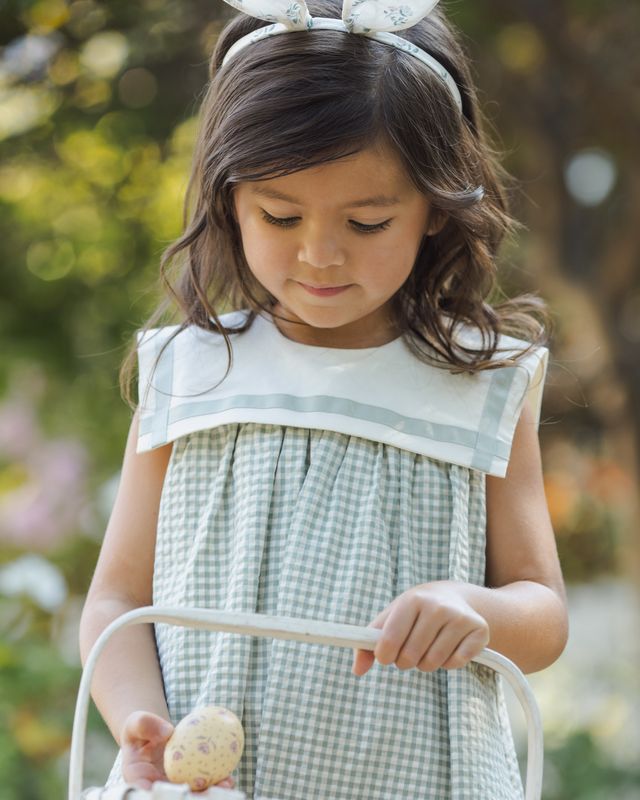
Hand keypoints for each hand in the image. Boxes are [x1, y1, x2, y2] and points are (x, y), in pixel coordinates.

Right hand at [120, 711, 235, 790]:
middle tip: (213, 790)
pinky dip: (214, 785)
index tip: (182, 789)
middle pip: (174, 799)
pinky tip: (228, 779)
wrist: (150, 735)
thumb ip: (144, 724)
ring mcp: (172, 789)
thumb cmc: (140, 729)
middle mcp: (155, 790)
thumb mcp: (136, 722)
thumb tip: (167, 732)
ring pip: (191, 797)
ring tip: (226, 784)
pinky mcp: (186, 784)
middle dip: (194, 799)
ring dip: (209, 795)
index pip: (148, 794)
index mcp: (138, 782)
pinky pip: (201, 787)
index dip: (164, 796)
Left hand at [351, 581, 489, 676]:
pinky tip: (449, 646)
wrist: (457, 598)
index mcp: (412, 600)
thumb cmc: (416, 611)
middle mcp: (437, 607)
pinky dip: (448, 663)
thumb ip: (368, 642)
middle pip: (410, 657)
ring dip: (426, 663)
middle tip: (410, 650)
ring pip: (432, 663)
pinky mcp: (478, 631)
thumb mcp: (391, 617)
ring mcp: (459, 618)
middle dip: (405, 661)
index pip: (389, 642)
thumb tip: (357, 670)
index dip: (384, 655)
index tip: (386, 655)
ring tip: (429, 646)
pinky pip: (455, 664)